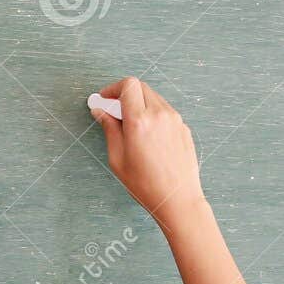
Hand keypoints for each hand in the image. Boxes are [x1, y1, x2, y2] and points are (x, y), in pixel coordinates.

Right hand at [91, 76, 204, 224]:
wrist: (177, 198)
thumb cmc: (145, 184)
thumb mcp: (118, 158)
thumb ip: (109, 128)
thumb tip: (100, 111)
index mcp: (139, 121)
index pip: (128, 85)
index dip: (113, 88)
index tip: (105, 98)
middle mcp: (159, 115)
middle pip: (140, 87)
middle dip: (125, 93)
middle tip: (114, 108)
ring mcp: (174, 120)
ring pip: (154, 97)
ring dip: (140, 103)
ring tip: (131, 124)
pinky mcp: (183, 127)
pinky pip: (165, 111)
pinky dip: (153, 114)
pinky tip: (148, 134)